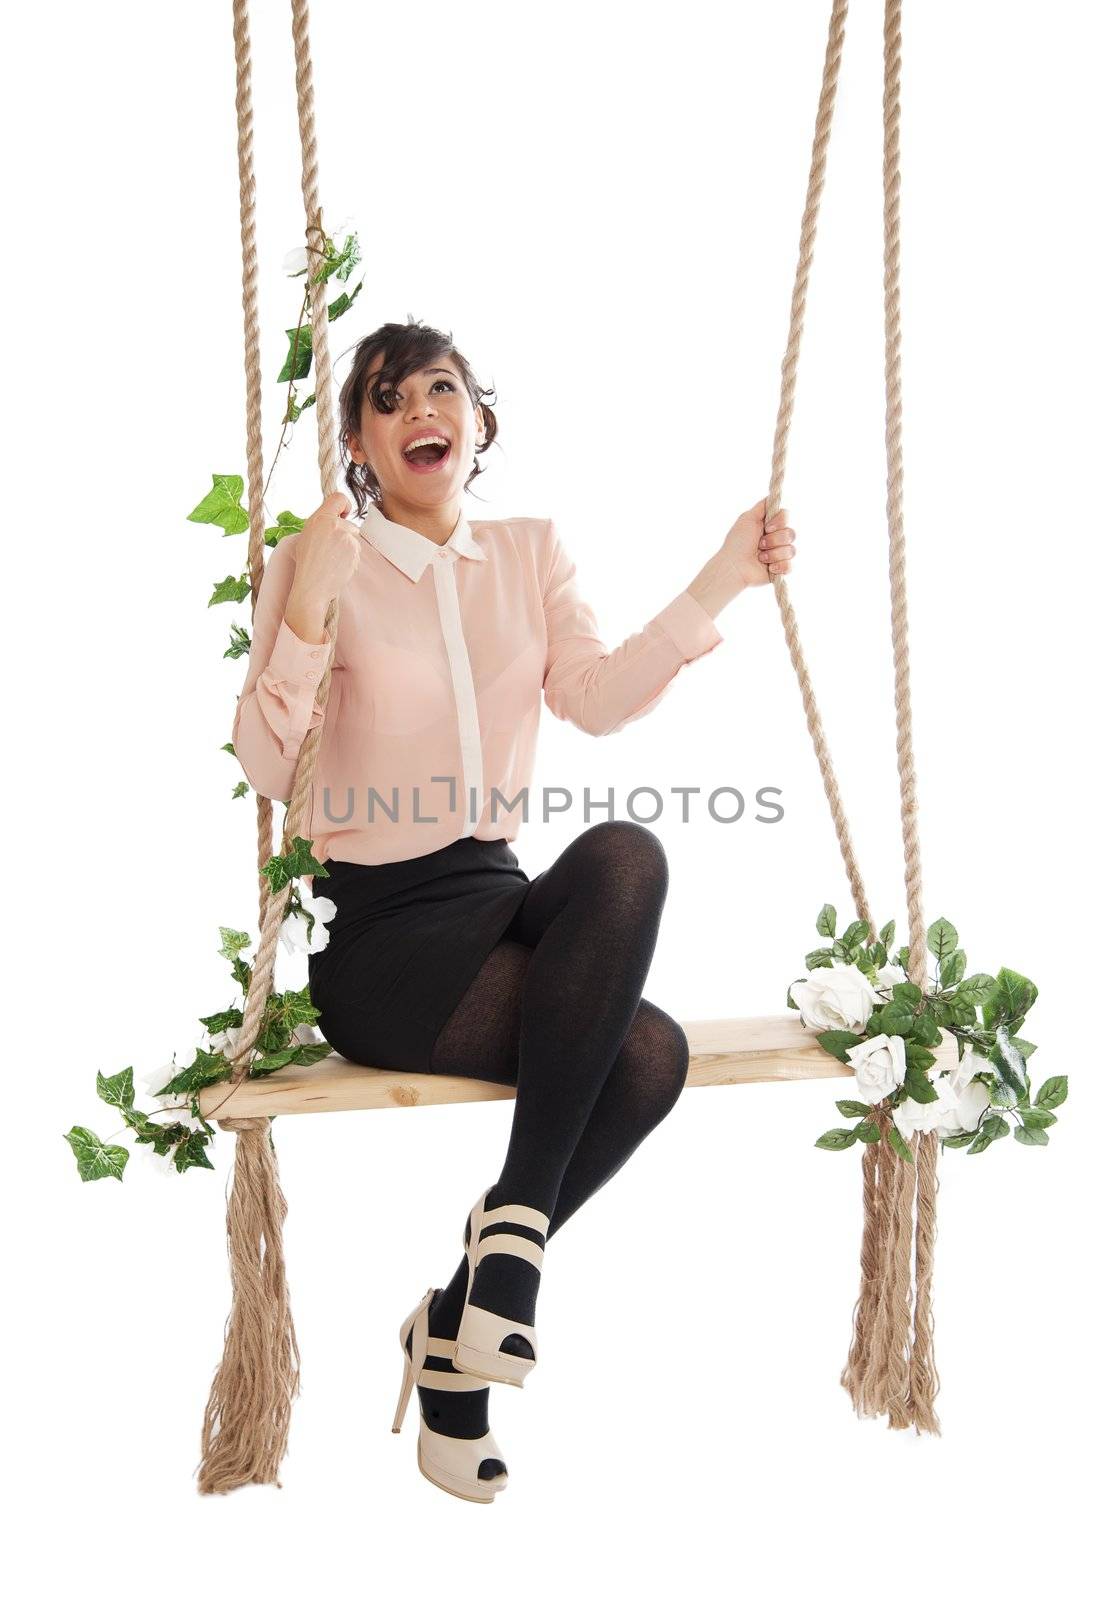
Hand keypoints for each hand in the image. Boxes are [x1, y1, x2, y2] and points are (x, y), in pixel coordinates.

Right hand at [289, 491, 361, 609]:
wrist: (312, 586)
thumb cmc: (307, 564)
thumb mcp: (307, 536)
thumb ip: (323, 524)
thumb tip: (338, 518)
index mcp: (319, 518)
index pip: (340, 497)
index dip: (344, 506)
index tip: (343, 515)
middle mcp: (333, 524)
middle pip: (350, 523)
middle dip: (345, 535)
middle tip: (331, 550)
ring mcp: (345, 536)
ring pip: (355, 538)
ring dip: (348, 548)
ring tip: (332, 559)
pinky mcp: (354, 549)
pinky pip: (357, 550)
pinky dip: (351, 558)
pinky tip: (338, 565)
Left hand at [721, 496, 797, 587]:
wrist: (734, 566)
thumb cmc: (738, 543)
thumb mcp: (747, 518)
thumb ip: (762, 506)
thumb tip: (773, 495)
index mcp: (769, 526)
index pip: (786, 517)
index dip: (779, 522)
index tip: (767, 527)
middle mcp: (776, 538)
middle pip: (791, 533)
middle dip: (775, 540)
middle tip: (760, 544)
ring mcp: (778, 554)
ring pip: (791, 550)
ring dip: (774, 553)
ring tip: (760, 557)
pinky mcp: (780, 569)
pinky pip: (790, 565)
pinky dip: (779, 566)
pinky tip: (768, 567)